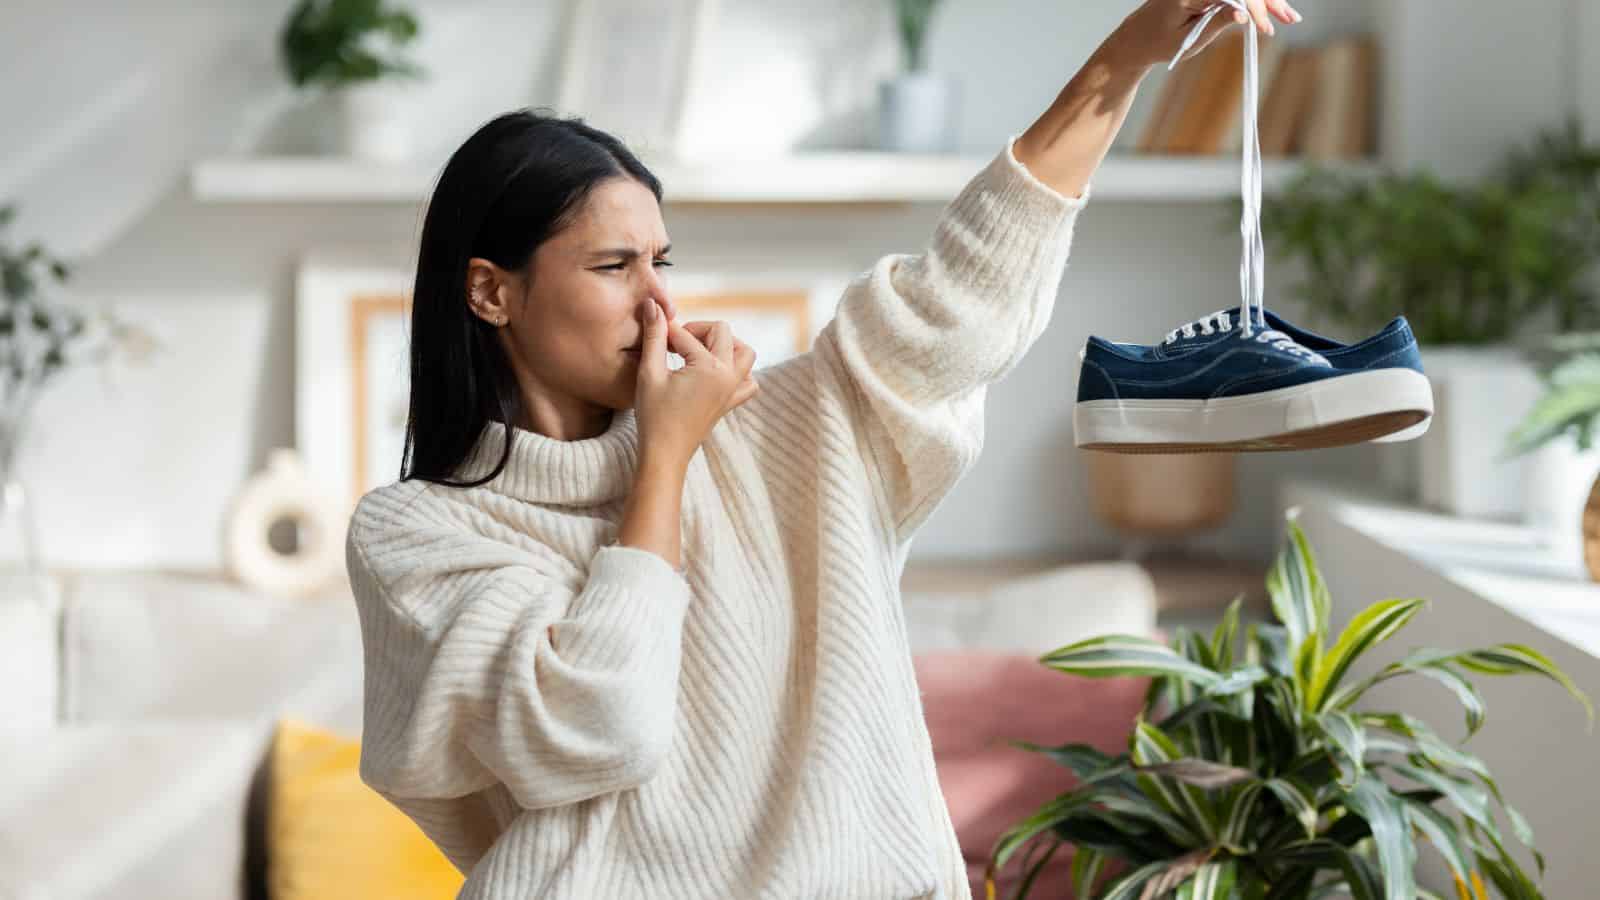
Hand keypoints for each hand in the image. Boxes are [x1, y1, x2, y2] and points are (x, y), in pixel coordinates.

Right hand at [633, 300, 758, 464]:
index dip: (665, 331)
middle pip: (722, 332)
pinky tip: (715, 372)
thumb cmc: (654, 416)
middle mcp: (728, 376)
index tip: (652, 335)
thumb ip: (654, 336)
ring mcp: (733, 390)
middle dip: (697, 330)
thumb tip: (653, 305)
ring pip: (745, 353)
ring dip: (725, 344)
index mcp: (709, 368)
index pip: (686, 335)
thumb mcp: (649, 373)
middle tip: (674, 343)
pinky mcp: (731, 402)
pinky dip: (739, 370)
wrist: (665, 454)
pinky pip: (749, 380)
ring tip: (699, 351)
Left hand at [1113, 0, 1301, 69]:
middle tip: (1290, 19)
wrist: (1138, 37)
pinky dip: (1253, 2)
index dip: (1253, 6)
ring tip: (1288, 17)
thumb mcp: (1188, 39)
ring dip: (1266, 1)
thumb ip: (1217, 23)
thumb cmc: (1159, 42)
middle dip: (1267, 1)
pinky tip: (1271, 10)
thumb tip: (1243, 14)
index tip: (1265, 28)